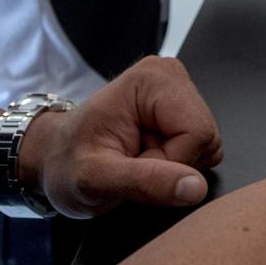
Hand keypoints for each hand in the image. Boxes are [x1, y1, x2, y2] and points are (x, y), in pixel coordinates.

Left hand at [27, 56, 225, 217]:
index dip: (170, 162)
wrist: (58, 159)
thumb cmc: (67, 162)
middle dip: (173, 165)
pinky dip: (176, 164)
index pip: (197, 132)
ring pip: (207, 146)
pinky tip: (146, 157)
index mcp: (151, 79)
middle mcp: (170, 77)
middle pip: (206, 138)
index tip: (133, 164)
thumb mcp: (95, 179)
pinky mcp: (182, 111)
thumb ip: (146, 182)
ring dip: (174, 166)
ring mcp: (178, 93)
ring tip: (137, 160)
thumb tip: (195, 187)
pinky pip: (202, 150)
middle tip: (133, 163)